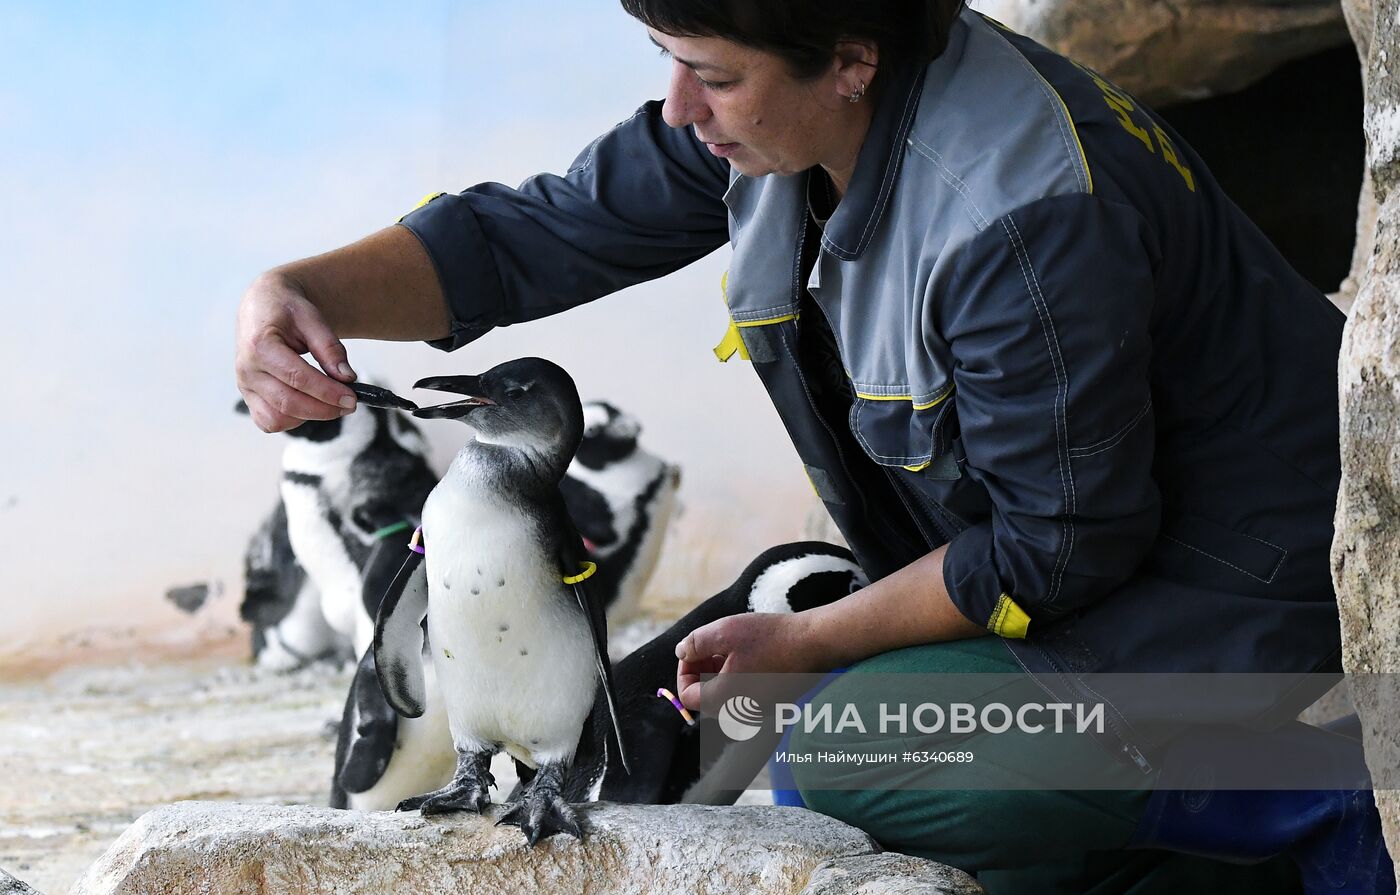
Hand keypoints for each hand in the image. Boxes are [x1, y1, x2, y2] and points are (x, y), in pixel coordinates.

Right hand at [235, 271, 357, 431]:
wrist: (264, 305)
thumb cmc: (287, 309)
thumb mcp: (312, 318)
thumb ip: (329, 348)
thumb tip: (347, 377)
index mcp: (260, 345)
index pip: (297, 378)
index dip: (328, 392)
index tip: (352, 398)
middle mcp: (247, 369)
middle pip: (288, 403)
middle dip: (324, 409)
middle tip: (350, 404)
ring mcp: (245, 386)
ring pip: (276, 419)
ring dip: (308, 416)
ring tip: (330, 402)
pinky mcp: (248, 396)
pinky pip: (268, 422)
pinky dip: (291, 420)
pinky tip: (310, 405)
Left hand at [674, 612, 824, 710]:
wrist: (814, 643)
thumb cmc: (770, 637)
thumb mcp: (724, 631)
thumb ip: (695, 643)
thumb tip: (682, 651)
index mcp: (722, 700)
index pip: (687, 695)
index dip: (684, 669)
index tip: (695, 648)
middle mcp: (738, 714)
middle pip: (705, 697)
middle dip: (703, 670)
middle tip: (714, 645)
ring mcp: (756, 713)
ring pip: (725, 696)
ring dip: (721, 672)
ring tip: (734, 647)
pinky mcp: (771, 706)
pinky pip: (744, 697)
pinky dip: (739, 678)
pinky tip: (752, 656)